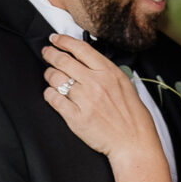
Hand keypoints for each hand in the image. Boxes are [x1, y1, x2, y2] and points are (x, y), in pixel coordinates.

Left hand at [40, 32, 156, 163]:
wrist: (133, 142)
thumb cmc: (132, 115)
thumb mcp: (124, 84)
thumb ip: (105, 71)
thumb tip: (85, 60)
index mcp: (109, 72)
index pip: (80, 49)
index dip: (64, 41)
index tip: (55, 39)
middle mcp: (95, 83)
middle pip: (63, 61)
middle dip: (51, 54)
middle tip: (46, 53)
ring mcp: (84, 100)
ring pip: (56, 78)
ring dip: (49, 74)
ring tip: (50, 74)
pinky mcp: (75, 117)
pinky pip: (54, 99)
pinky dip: (49, 93)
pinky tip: (52, 93)